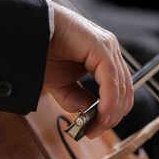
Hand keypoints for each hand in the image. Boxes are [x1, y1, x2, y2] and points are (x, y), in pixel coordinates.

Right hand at [44, 2, 133, 138]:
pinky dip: (108, 101)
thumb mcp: (62, 82)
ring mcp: (108, 47)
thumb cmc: (46, 50)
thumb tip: (90, 112)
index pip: (121, 89)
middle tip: (95, 131)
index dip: (113, 113)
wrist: (32, 28)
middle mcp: (111, 50)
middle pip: (125, 90)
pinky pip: (111, 79)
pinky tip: (98, 114)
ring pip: (122, 87)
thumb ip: (76, 98)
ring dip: (110, 112)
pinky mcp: (101, 47)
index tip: (97, 129)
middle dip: (112, 116)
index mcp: (106, 56)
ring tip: (93, 126)